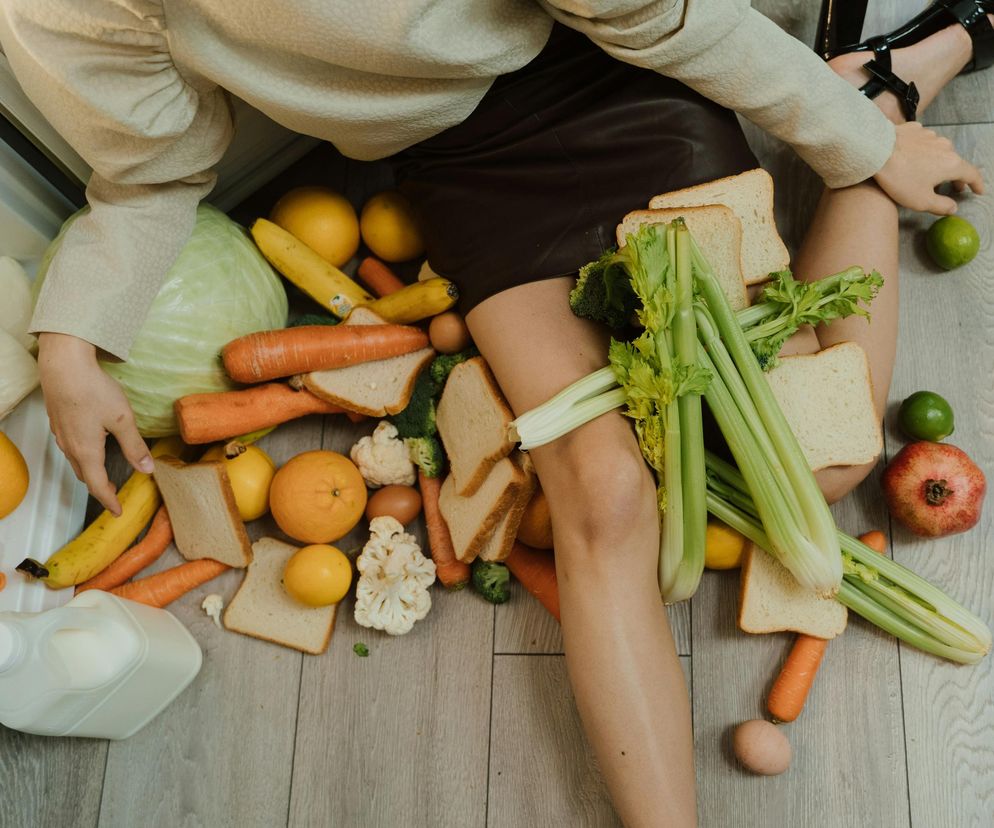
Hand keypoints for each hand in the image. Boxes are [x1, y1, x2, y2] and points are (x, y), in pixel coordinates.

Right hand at [37, 333, 152, 514]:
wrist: (62, 365)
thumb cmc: (93, 391)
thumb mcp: (122, 420)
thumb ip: (134, 446)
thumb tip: (147, 470)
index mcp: (87, 451)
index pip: (98, 486)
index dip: (109, 501)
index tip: (118, 511)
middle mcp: (70, 447)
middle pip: (85, 476)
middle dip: (100, 488)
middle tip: (114, 494)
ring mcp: (61, 434)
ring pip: (76, 462)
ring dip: (90, 472)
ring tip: (104, 475)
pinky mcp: (58, 422)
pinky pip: (70, 447)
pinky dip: (83, 456)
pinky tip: (91, 447)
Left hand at [873, 122, 984, 214]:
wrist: (876, 151)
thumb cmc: (900, 178)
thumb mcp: (921, 201)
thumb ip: (941, 206)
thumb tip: (953, 208)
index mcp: (952, 164)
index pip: (972, 174)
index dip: (976, 185)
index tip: (978, 191)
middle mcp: (945, 146)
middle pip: (955, 162)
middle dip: (956, 176)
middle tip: (955, 186)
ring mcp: (930, 135)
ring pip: (939, 151)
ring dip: (938, 163)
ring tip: (930, 174)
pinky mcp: (915, 129)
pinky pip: (923, 143)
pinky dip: (923, 151)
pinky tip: (913, 158)